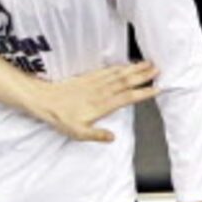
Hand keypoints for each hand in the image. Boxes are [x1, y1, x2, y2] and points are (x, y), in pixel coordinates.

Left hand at [34, 59, 157, 142]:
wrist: (44, 101)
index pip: (126, 98)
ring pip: (118, 74)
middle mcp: (100, 92)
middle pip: (125, 81)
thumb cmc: (60, 118)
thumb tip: (113, 137)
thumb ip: (97, 135)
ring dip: (133, 68)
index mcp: (101, 105)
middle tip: (158, 69)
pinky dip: (118, 66)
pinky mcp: (88, 78)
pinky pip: (106, 70)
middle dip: (143, 75)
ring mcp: (94, 83)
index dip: (142, 93)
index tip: (157, 88)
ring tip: (147, 63)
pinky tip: (125, 64)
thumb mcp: (78, 133)